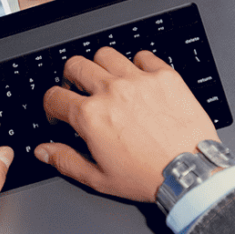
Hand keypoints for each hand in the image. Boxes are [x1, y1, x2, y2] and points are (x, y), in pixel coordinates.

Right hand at [34, 47, 217, 201]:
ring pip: (106, 55)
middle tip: (81, 92)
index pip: (54, 96)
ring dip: (102, 68)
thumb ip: (65, 161)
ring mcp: (139, 80)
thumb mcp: (99, 178)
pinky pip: (143, 56)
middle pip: (75, 66)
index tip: (60, 112)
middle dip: (71, 79)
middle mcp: (112, 92)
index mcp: (91, 116)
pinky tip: (139, 80)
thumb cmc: (148, 177)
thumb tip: (44, 150)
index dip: (51, 106)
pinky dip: (137, 65)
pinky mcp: (164, 77)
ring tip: (109, 82)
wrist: (190, 173)